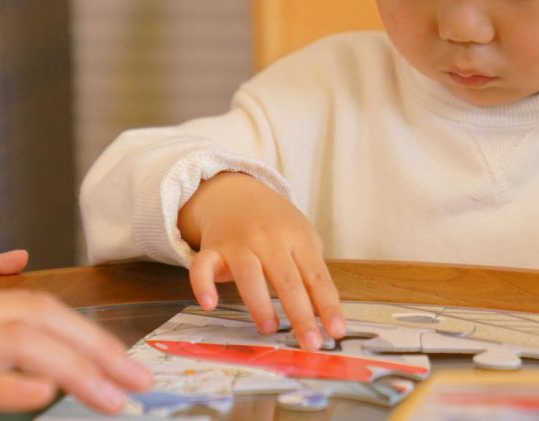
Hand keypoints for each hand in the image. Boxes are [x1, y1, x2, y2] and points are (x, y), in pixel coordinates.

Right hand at [180, 172, 344, 350]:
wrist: (235, 194)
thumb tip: (325, 315)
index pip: (317, 276)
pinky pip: (202, 268)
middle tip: (310, 344)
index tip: (336, 332)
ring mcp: (238, 244)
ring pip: (249, 275)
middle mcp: (269, 240)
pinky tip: (209, 303)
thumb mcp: (302, 237)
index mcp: (297, 237)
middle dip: (301, 315)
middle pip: (287, 280)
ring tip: (271, 328)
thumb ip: (312, 271)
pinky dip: (203, 284)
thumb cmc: (276, 224)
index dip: (328, 306)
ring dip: (260, 303)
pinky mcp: (211, 250)